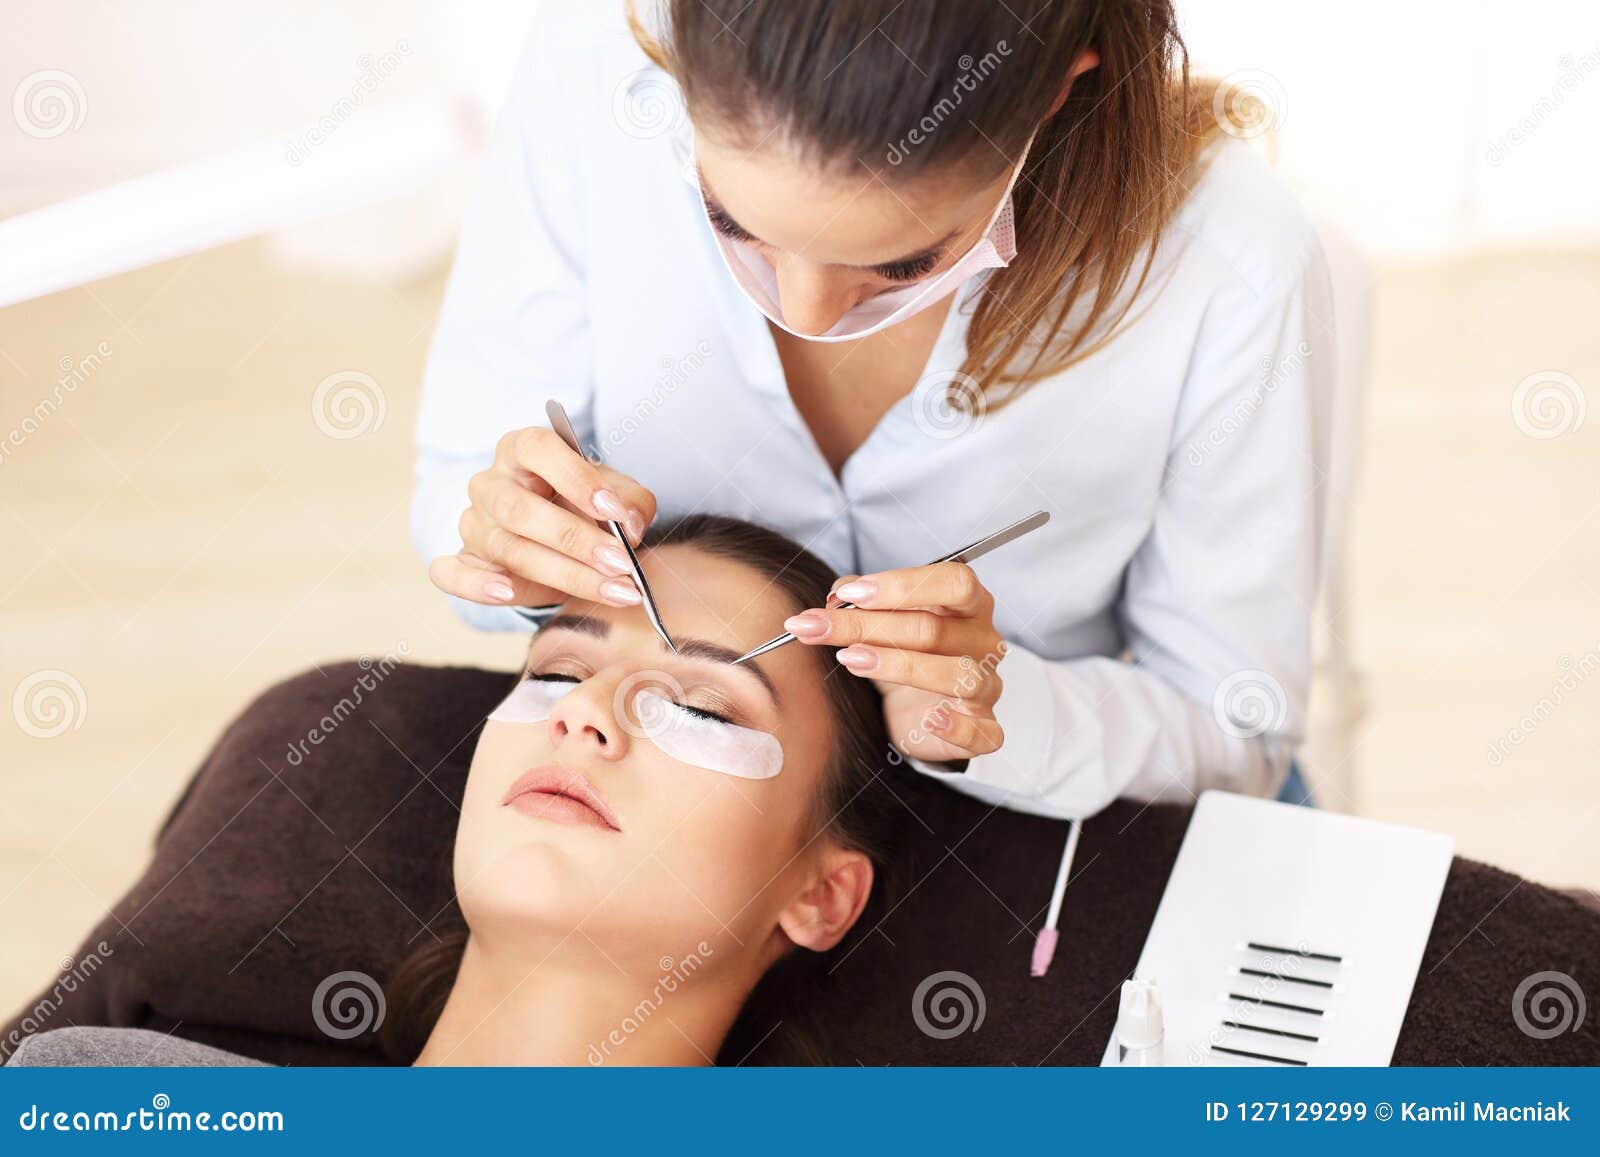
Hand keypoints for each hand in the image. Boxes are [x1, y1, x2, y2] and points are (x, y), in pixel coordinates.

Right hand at [428, 426, 656, 608]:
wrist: (554, 533)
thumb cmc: (582, 503)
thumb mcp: (614, 492)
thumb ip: (630, 502)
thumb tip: (631, 526)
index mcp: (523, 450)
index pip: (539, 450)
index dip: (576, 479)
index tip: (614, 510)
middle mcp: (491, 483)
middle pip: (520, 509)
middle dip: (575, 540)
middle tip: (620, 563)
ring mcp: (474, 522)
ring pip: (508, 549)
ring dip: (563, 574)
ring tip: (611, 590)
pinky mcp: (465, 560)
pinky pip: (452, 573)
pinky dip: (476, 585)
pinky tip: (507, 592)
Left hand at [782, 562, 1006, 761]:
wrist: (915, 710)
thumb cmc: (904, 653)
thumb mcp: (880, 618)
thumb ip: (859, 600)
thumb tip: (836, 597)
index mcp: (969, 604)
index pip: (953, 582)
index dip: (901, 586)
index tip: (849, 595)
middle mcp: (983, 641)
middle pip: (933, 628)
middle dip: (866, 626)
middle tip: (816, 627)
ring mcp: (988, 686)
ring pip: (955, 674)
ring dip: (897, 665)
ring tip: (851, 660)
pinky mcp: (984, 729)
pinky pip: (981, 731)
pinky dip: (957, 726)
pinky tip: (929, 720)